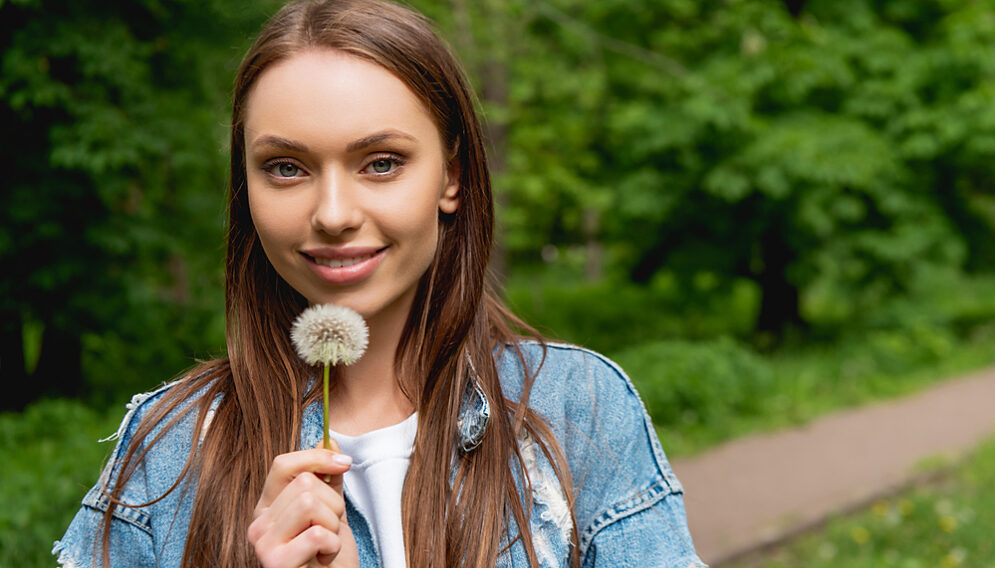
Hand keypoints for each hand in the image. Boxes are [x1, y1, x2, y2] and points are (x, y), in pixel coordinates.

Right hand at [248, 440, 358, 566]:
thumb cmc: (329, 555)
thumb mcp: (331, 510)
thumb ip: (328, 477)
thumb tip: (329, 440)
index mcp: (267, 506)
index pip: (283, 464)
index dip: (317, 458)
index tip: (345, 463)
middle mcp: (258, 523)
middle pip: (304, 483)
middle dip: (334, 504)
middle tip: (331, 528)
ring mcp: (263, 544)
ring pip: (310, 503)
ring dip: (333, 524)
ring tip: (328, 544)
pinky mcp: (275, 564)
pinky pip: (317, 534)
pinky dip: (333, 546)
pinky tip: (325, 559)